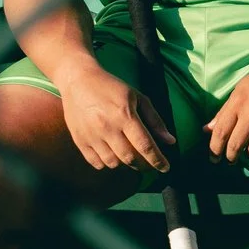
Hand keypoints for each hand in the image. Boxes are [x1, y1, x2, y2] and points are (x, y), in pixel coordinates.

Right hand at [57, 62, 174, 172]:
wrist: (78, 80)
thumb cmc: (112, 87)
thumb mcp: (137, 97)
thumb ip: (155, 120)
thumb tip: (170, 142)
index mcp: (124, 115)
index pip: (145, 145)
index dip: (158, 160)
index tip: (165, 168)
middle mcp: (107, 127)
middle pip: (130, 158)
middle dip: (143, 165)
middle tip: (149, 164)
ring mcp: (91, 135)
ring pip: (112, 163)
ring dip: (125, 165)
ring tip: (130, 157)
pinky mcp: (79, 140)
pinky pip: (96, 162)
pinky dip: (106, 164)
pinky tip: (112, 155)